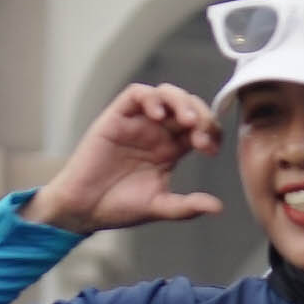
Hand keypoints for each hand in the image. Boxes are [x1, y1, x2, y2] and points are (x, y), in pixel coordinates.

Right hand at [28, 83, 224, 233]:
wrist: (85, 209)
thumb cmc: (119, 206)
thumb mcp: (159, 207)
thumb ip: (187, 206)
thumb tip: (218, 207)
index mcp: (171, 149)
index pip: (200, 128)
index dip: (211, 131)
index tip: (211, 148)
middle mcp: (156, 132)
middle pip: (187, 106)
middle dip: (201, 114)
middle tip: (202, 134)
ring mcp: (137, 123)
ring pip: (165, 94)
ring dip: (180, 101)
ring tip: (187, 121)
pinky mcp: (116, 118)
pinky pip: (136, 94)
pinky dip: (150, 98)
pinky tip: (158, 115)